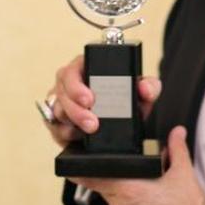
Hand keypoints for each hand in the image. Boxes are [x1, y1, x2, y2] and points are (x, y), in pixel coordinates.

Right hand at [44, 54, 161, 148]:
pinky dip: (65, 133)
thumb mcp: (142, 94)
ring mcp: (61, 102)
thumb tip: (144, 89)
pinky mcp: (58, 122)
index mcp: (86, 68)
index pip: (73, 70)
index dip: (77, 85)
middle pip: (62, 93)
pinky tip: (77, 136)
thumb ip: (149, 87)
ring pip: (57, 111)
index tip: (90, 99)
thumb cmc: (129, 101)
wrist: (126, 124)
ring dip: (72, 122)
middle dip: (76, 110)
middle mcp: (70, 84)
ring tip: (87, 131)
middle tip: (92, 123)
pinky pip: (54, 127)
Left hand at [70, 126, 204, 204]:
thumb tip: (177, 132)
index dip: (78, 170)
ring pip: (120, 201)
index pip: (89, 178)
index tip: (71, 164)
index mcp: (126, 190)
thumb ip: (177, 148)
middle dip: (121, 177)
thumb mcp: (184, 173)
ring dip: (131, 193)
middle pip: (109, 186)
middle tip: (140, 171)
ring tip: (154, 188)